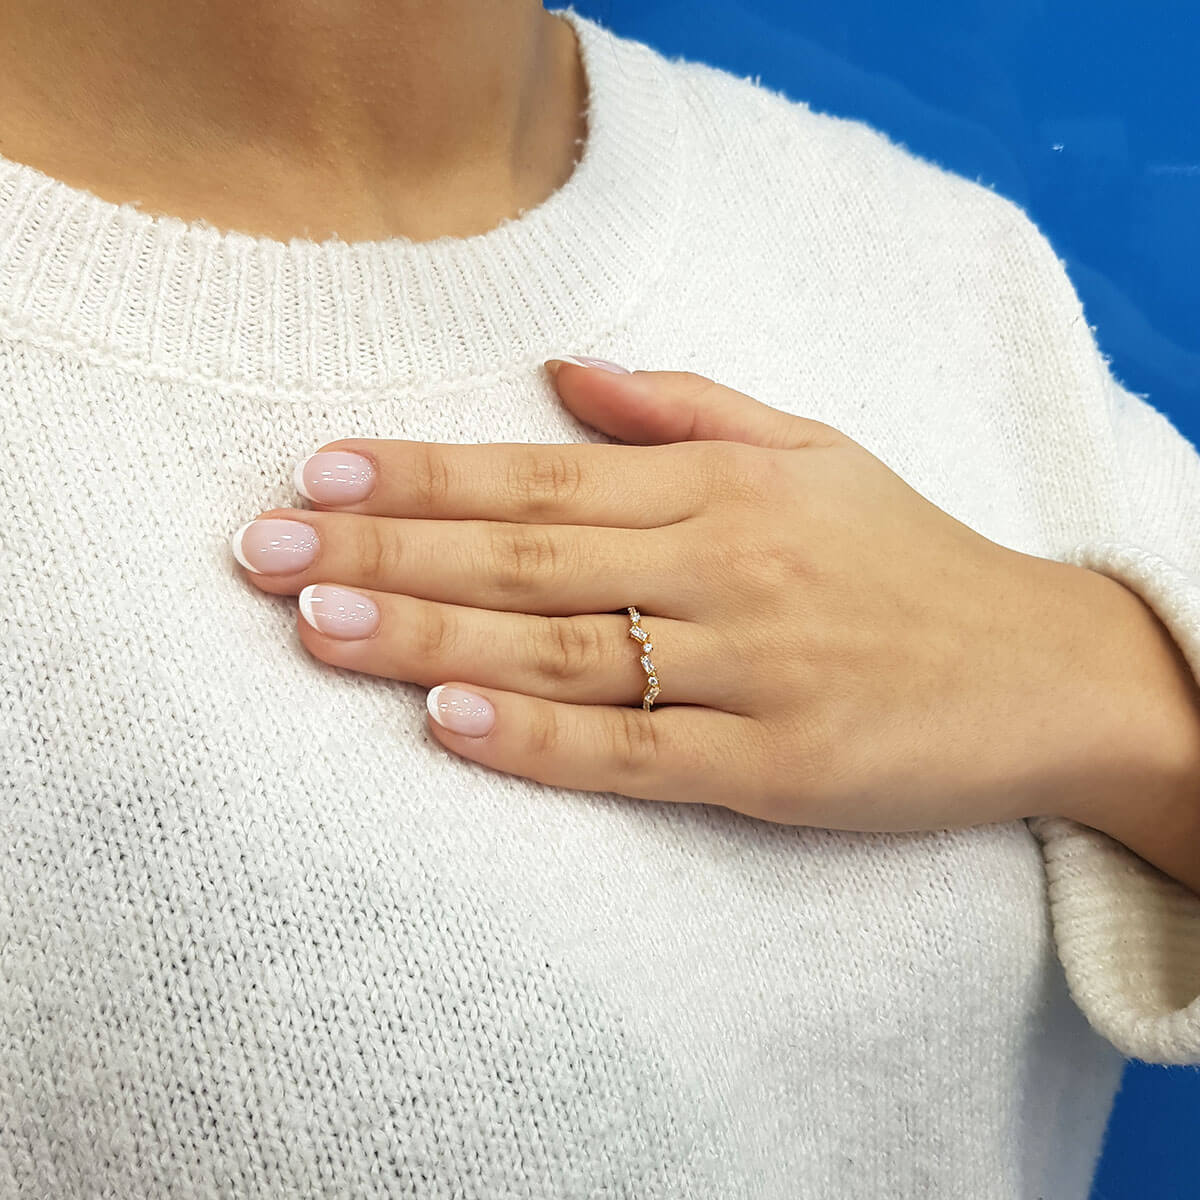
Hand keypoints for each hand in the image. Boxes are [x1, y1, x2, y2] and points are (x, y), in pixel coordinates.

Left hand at [232, 359, 1082, 832]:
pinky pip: (633, 752)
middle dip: (385, 548)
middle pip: (525, 555)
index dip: (423, 472)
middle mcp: (725, 567)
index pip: (541, 473)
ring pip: (558, 650)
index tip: (317, 473)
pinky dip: (535, 737)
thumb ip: (687, 408)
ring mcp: (748, 669)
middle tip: (261, 550)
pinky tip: (445, 720)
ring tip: (315, 622)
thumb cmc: (911, 559)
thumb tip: (563, 373)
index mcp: (724, 488)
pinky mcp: (773, 766)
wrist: (1044, 670)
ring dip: (427, 634)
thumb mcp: (815, 452)